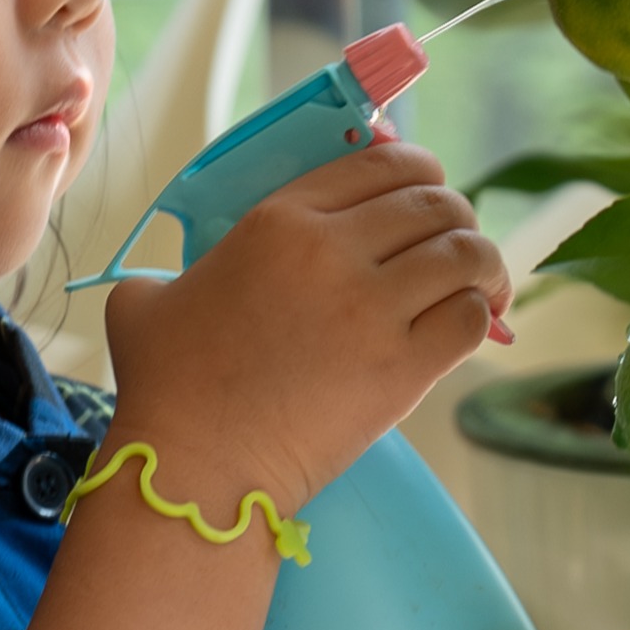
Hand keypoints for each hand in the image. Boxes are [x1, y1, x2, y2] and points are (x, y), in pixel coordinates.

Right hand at [98, 136, 508, 509]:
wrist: (198, 468)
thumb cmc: (167, 390)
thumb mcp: (148, 301)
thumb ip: (172, 271)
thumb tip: (183, 284)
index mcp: (278, 220)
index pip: (380, 161)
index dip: (416, 170)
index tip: (422, 192)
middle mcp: (331, 251)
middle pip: (433, 202)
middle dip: (455, 216)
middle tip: (451, 246)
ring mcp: (372, 309)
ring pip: (464, 253)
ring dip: (481, 265)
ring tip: (479, 286)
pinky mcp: (402, 367)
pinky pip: (470, 317)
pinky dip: (479, 316)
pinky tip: (469, 326)